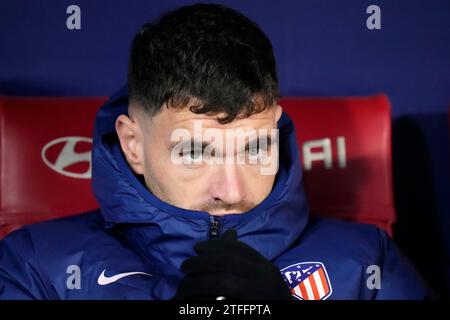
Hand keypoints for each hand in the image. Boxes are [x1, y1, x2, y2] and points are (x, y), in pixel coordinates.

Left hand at [172, 229, 291, 299]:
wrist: (288, 318)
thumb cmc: (270, 298)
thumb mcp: (262, 277)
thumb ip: (246, 260)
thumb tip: (230, 234)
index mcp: (266, 267)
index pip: (238, 249)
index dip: (215, 246)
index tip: (198, 248)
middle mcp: (264, 277)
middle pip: (226, 261)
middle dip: (202, 261)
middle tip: (185, 265)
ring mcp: (258, 293)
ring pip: (222, 280)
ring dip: (199, 280)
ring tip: (186, 283)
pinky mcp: (249, 306)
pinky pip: (223, 299)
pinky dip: (207, 298)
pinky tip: (194, 300)